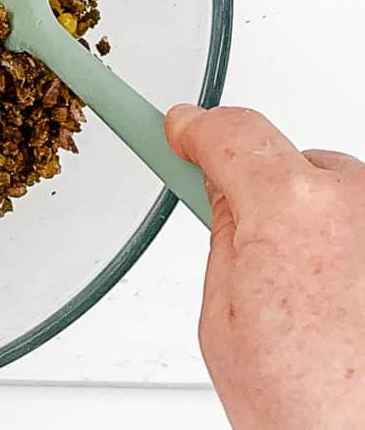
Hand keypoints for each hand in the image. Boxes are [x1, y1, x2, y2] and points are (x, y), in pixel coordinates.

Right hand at [167, 105, 364, 429]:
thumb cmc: (312, 409)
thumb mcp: (224, 317)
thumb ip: (225, 235)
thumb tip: (225, 197)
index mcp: (293, 209)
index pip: (233, 131)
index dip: (198, 129)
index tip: (182, 127)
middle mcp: (357, 202)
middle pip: (291, 161)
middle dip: (265, 192)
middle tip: (252, 249)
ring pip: (336, 193)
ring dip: (316, 220)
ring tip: (314, 296)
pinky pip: (364, 223)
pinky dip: (351, 245)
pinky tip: (346, 298)